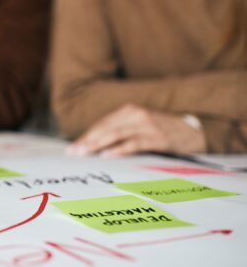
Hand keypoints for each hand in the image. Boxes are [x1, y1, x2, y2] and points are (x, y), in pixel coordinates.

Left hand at [67, 104, 205, 157]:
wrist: (193, 131)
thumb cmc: (161, 131)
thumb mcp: (139, 127)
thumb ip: (120, 133)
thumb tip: (93, 147)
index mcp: (128, 111)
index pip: (102, 124)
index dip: (86, 136)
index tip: (72, 148)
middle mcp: (136, 114)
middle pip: (106, 128)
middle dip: (87, 141)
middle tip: (73, 152)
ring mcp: (147, 125)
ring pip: (117, 134)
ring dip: (98, 144)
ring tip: (85, 153)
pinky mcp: (157, 137)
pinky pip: (134, 143)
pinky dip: (119, 149)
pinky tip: (107, 155)